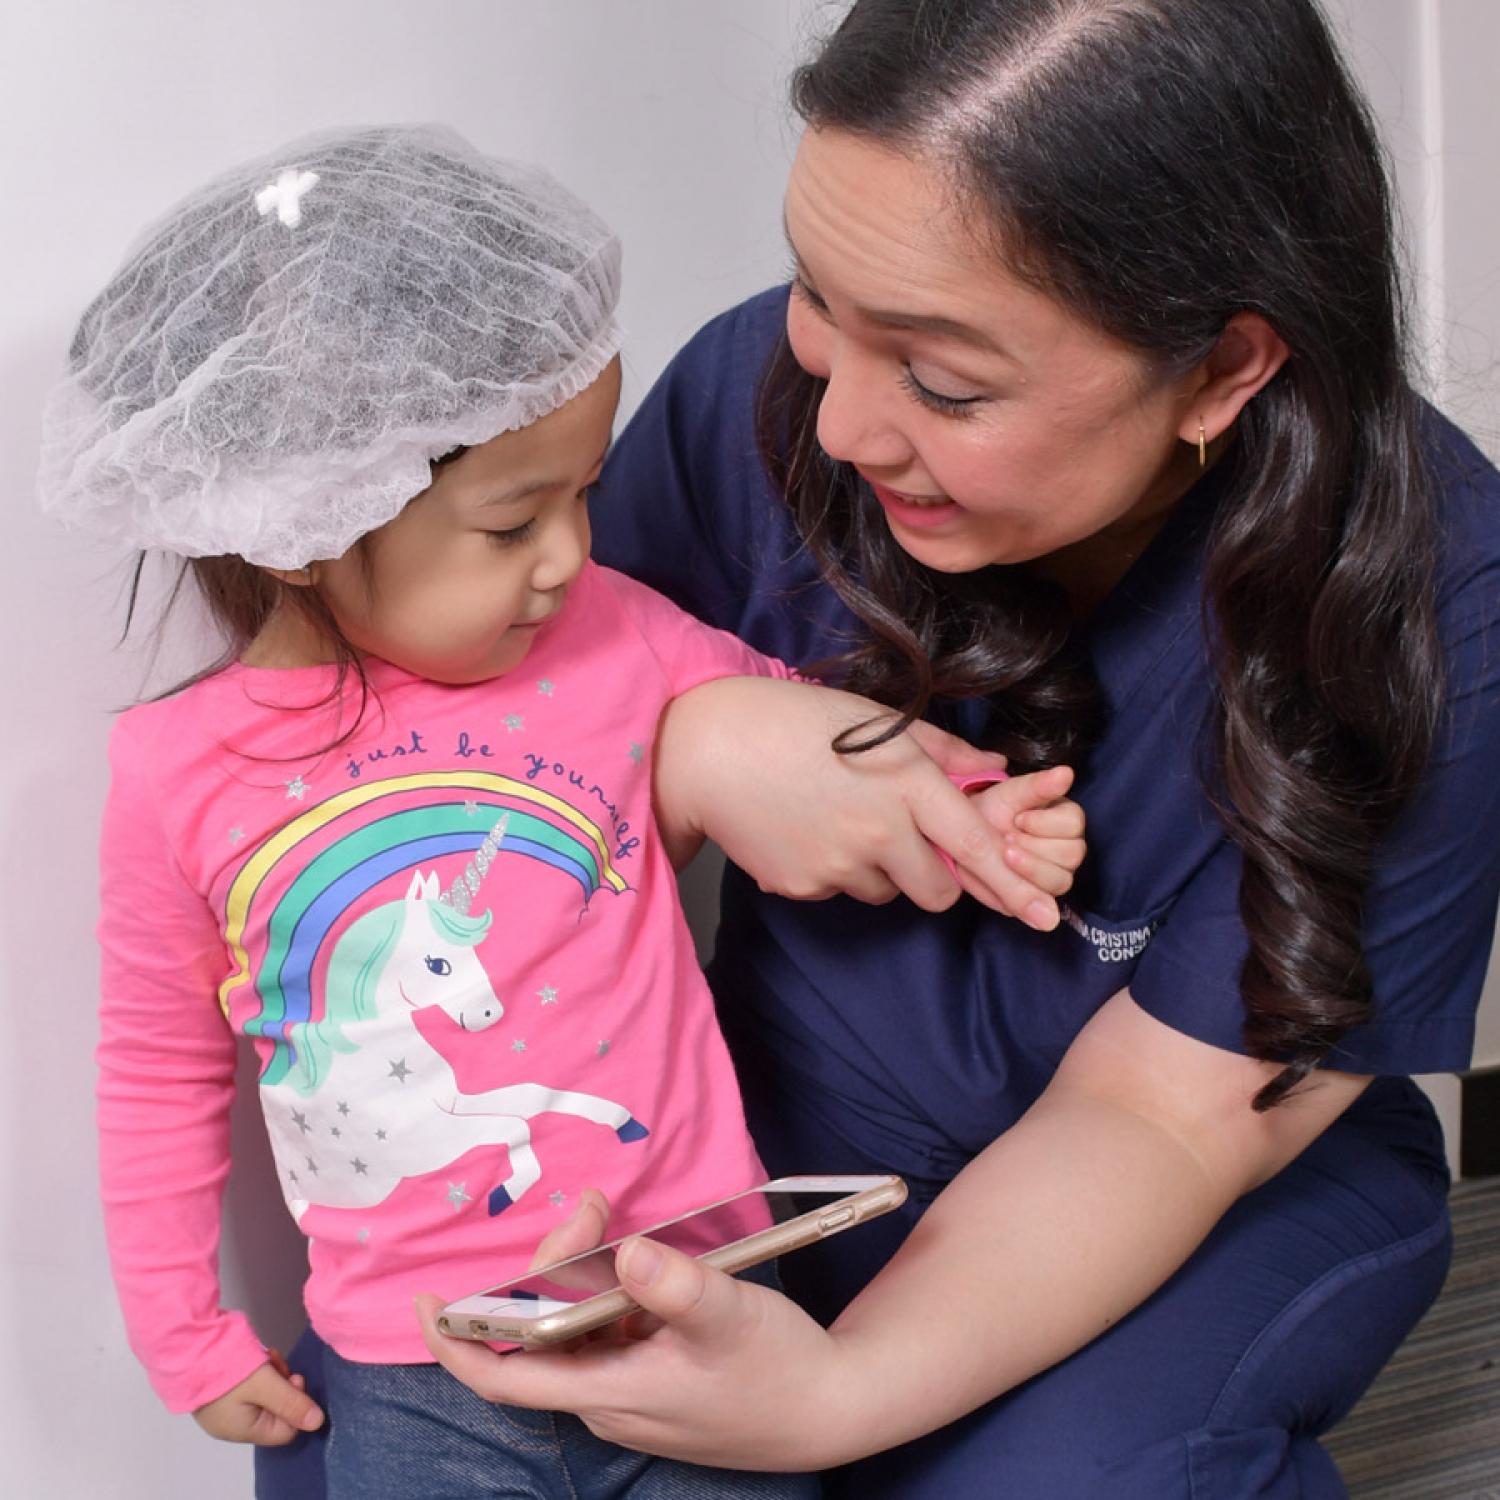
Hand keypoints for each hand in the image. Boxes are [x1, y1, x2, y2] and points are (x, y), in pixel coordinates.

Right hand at [192, 1350, 324, 1444]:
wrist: (187, 1346)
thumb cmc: (226, 1369)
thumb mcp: (264, 1384)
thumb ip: (291, 1402)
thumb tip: (318, 1423)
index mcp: (244, 1431)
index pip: (286, 1430)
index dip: (297, 1406)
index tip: (294, 1377)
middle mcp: (234, 1424)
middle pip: (277, 1410)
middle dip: (283, 1384)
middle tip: (276, 1362)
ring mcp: (226, 1407)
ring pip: (266, 1394)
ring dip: (272, 1373)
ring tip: (265, 1356)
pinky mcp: (222, 1389)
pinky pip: (252, 1385)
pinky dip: (258, 1370)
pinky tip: (256, 1355)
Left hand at [415, 1236, 861, 1471]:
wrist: (829, 1409)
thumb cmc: (778, 1372)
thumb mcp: (730, 1318)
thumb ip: (676, 1285)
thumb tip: (626, 1249)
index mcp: (610, 1390)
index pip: (504, 1376)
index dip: (453, 1344)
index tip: (423, 1302)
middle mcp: (609, 1396)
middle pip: (543, 1333)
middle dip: (550, 1265)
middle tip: (592, 1209)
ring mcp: (632, 1389)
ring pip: (576, 1327)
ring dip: (580, 1272)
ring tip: (607, 1220)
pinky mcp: (656, 1378)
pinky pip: (608, 1330)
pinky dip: (607, 1288)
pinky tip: (635, 1260)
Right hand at [656, 676, 1062, 926]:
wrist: (707, 749)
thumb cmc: (793, 721)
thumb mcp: (874, 719)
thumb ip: (940, 748)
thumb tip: (993, 767)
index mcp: (907, 782)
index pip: (976, 845)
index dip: (1015, 885)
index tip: (1048, 916)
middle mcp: (879, 830)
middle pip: (937, 892)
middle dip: (933, 878)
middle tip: (901, 838)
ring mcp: (838, 864)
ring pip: (887, 892)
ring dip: (879, 870)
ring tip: (837, 819)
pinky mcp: (803, 886)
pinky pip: (839, 892)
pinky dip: (833, 870)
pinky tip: (805, 829)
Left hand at [966, 765, 1085, 903]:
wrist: (965, 836)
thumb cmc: (993, 811)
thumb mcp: (1011, 793)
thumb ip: (1038, 785)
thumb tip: (1067, 773)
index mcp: (1066, 820)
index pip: (1074, 824)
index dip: (1044, 823)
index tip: (1018, 818)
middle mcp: (1067, 848)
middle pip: (1071, 854)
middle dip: (1034, 846)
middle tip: (1006, 839)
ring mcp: (1055, 875)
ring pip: (1060, 881)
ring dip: (1028, 868)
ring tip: (1003, 854)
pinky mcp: (1038, 897)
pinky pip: (1041, 902)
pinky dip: (1020, 890)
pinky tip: (1003, 874)